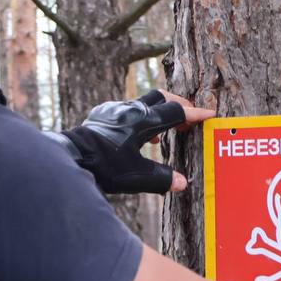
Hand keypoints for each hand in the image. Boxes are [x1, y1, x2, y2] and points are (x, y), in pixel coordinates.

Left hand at [52, 90, 213, 194]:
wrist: (70, 157)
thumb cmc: (104, 167)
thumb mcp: (137, 177)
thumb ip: (162, 179)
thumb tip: (182, 183)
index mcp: (144, 121)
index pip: (177, 113)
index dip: (195, 115)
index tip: (210, 115)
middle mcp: (130, 109)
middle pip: (161, 97)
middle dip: (178, 106)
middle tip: (187, 119)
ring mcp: (114, 109)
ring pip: (143, 103)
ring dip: (157, 113)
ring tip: (161, 135)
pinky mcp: (101, 114)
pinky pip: (126, 110)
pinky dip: (138, 119)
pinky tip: (135, 136)